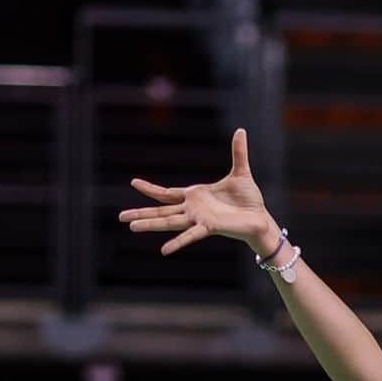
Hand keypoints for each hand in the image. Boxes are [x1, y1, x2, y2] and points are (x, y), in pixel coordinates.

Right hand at [118, 128, 275, 255]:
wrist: (261, 219)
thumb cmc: (250, 200)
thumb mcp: (241, 173)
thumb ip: (238, 152)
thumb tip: (240, 130)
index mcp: (196, 196)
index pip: (168, 193)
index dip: (151, 189)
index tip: (133, 182)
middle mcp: (193, 209)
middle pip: (162, 210)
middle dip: (141, 212)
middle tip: (120, 217)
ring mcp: (199, 219)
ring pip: (169, 221)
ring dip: (150, 224)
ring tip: (131, 227)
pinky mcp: (209, 227)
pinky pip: (190, 235)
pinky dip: (178, 242)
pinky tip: (163, 250)